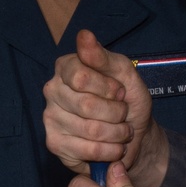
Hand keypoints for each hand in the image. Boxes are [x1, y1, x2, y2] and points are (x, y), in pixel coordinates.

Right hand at [44, 30, 165, 186]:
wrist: (134, 132)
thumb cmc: (127, 98)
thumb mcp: (123, 72)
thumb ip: (103, 56)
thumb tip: (84, 35)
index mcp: (65, 67)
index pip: (81, 78)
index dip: (109, 88)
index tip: (120, 91)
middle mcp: (52, 91)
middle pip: (86, 106)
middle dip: (117, 113)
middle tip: (123, 113)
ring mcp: (50, 118)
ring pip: (91, 130)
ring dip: (118, 133)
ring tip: (122, 131)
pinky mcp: (55, 144)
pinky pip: (88, 151)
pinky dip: (112, 151)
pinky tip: (115, 146)